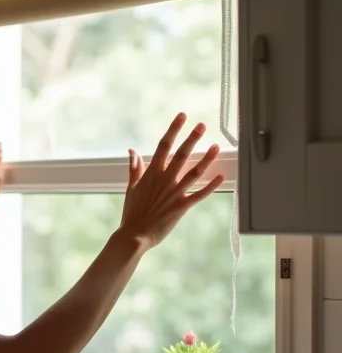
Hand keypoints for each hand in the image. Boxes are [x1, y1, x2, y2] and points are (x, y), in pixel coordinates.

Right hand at [120, 113, 223, 248]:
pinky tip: (220, 176)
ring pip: (194, 172)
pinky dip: (211, 186)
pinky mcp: (182, 207)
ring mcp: (174, 193)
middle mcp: (164, 181)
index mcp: (151, 174)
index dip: (173, 130)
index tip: (182, 117)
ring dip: (206, 159)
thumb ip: (134, 168)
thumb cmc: (132, 213)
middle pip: (181, 155)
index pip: (163, 146)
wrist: (135, 235)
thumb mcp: (131, 188)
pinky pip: (200, 194)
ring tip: (215, 146)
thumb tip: (132, 151)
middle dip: (192, 138)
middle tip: (202, 125)